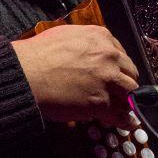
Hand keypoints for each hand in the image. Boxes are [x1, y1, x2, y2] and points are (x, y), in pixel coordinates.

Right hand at [13, 22, 138, 125]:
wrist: (26, 74)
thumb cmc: (37, 55)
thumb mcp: (65, 35)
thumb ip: (85, 43)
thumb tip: (88, 52)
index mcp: (100, 37)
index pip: (121, 54)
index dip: (118, 67)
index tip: (115, 75)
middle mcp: (109, 56)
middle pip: (130, 73)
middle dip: (124, 83)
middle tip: (119, 92)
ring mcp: (107, 80)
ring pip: (130, 93)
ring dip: (127, 101)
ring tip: (124, 109)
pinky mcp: (101, 102)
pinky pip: (121, 114)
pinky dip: (124, 120)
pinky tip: (126, 123)